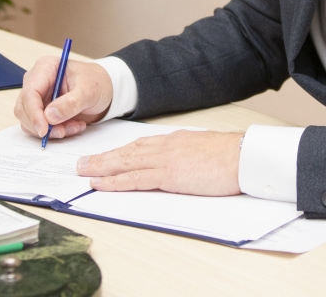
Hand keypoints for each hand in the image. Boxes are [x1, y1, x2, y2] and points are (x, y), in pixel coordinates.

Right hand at [13, 58, 113, 139]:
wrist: (105, 89)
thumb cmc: (97, 82)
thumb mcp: (89, 91)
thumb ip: (70, 103)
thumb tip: (49, 116)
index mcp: (45, 68)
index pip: (30, 93)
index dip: (34, 113)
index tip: (44, 130)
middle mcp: (37, 82)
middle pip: (24, 109)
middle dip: (42, 125)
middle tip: (63, 131)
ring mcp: (38, 97)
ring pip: (30, 121)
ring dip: (51, 130)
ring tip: (75, 126)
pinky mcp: (42, 111)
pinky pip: (39, 127)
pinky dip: (55, 132)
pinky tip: (74, 126)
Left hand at [78, 130, 242, 195]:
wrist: (243, 156)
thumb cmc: (230, 157)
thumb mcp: (203, 152)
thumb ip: (187, 157)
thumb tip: (180, 166)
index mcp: (174, 141)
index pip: (140, 145)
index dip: (119, 152)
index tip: (105, 156)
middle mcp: (165, 147)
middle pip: (127, 152)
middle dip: (102, 158)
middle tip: (82, 163)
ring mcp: (165, 160)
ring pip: (125, 163)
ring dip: (101, 167)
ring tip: (82, 172)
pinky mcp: (168, 174)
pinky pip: (135, 178)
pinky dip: (114, 181)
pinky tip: (100, 184)